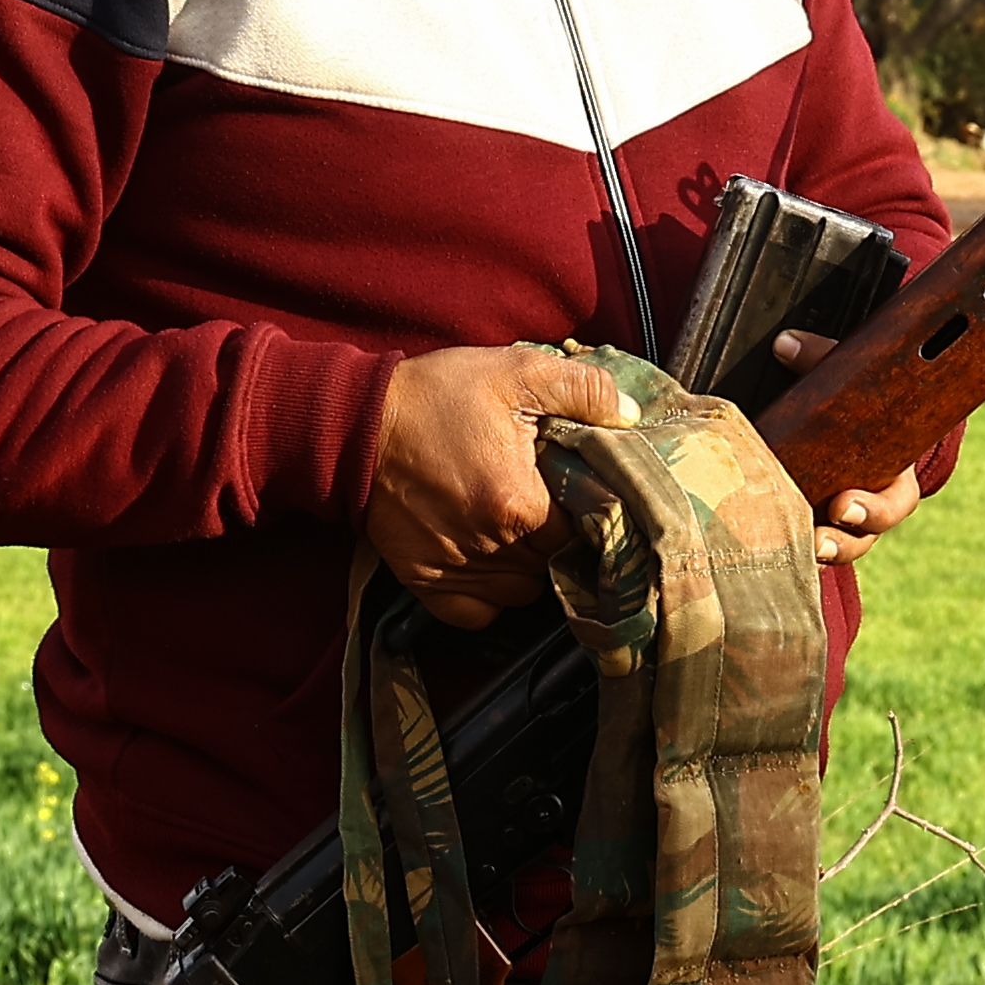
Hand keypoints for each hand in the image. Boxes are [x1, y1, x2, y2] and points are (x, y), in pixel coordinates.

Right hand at [366, 344, 636, 628]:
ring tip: (521, 533)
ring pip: (522, 593)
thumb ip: (581, 389)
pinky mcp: (424, 581)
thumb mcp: (514, 371)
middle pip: (554, 564)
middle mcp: (491, 547)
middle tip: (549, 506)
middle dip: (559, 538)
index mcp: (520, 503)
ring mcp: (456, 569)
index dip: (588, 511)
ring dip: (529, 569)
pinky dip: (490, 597)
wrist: (355, 424)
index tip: (579, 493)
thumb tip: (629, 416)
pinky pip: (477, 614)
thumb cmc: (435, 396)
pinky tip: (491, 563)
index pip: (583, 530)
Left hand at [772, 329, 926, 567]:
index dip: (873, 511)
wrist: (850, 417)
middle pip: (863, 536)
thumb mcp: (848, 379)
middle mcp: (868, 507)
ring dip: (818, 552)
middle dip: (841, 541)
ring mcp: (840, 522)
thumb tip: (784, 344)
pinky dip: (791, 551)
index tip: (843, 506)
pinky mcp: (811, 523)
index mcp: (892, 476)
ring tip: (794, 550)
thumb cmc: (857, 401)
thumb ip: (820, 360)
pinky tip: (767, 552)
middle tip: (818, 536)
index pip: (895, 503)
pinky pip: (803, 546)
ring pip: (837, 548)